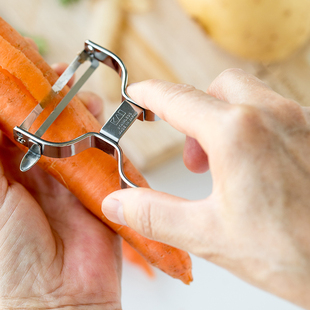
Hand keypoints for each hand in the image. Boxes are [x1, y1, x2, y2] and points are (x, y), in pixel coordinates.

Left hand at [0, 63, 121, 308]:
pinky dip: (102, 134)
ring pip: (72, 133)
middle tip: (53, 73)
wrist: (57, 299)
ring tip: (80, 95)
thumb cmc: (7, 254)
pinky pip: (101, 152)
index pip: (7, 121)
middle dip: (46, 96)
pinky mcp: (97, 185)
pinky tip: (100, 121)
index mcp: (1, 170)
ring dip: (76, 112)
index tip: (21, 67)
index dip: (14, 94)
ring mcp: (67, 176)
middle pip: (40, 122)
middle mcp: (32, 169)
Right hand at [102, 69, 309, 308]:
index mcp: (238, 133)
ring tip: (221, 163)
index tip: (137, 94)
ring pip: (248, 95)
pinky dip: (252, 126)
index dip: (150, 94)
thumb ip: (155, 216)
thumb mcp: (210, 235)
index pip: (178, 99)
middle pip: (216, 87)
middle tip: (192, 155)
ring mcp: (301, 120)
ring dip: (222, 119)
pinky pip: (274, 111)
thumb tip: (118, 204)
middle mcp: (273, 115)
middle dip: (193, 111)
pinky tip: (254, 164)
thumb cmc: (296, 253)